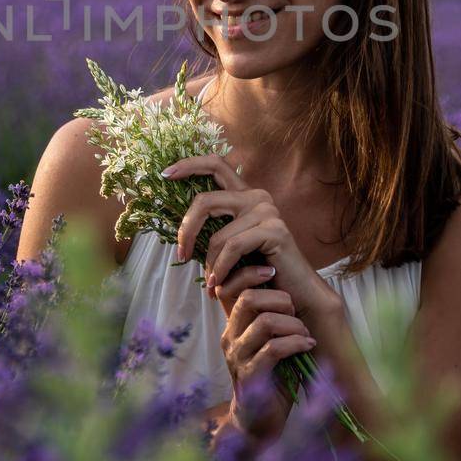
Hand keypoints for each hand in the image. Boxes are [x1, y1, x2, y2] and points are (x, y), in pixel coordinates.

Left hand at [165, 153, 342, 322]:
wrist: (295, 296)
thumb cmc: (259, 274)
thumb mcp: (230, 247)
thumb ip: (213, 230)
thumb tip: (182, 225)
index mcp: (245, 195)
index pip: (216, 165)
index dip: (189, 165)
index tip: (165, 174)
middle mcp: (257, 197)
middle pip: (205, 200)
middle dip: (186, 230)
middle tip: (182, 255)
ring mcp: (267, 211)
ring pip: (217, 234)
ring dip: (210, 265)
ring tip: (212, 285)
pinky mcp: (275, 230)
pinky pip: (233, 248)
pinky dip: (222, 270)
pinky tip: (220, 286)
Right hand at [215, 265, 314, 441]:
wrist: (259, 422)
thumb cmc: (271, 377)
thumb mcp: (269, 341)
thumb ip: (272, 317)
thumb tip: (291, 285)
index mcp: (233, 325)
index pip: (230, 286)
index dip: (250, 272)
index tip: (275, 272)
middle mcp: (230, 337)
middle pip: (248, 298)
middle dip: (280, 298)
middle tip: (296, 310)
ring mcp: (237, 357)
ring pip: (264, 322)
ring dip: (293, 324)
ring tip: (305, 333)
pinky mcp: (250, 376)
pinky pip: (273, 349)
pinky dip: (296, 343)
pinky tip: (307, 345)